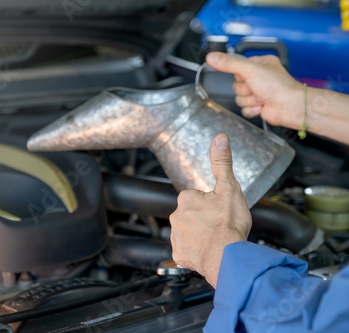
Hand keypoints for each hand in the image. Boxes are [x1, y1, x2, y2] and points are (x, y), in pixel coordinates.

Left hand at [169, 134, 251, 287]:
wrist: (227, 258)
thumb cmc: (228, 226)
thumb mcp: (229, 188)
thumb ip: (222, 163)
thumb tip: (219, 138)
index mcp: (186, 199)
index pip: (196, 196)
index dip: (211, 203)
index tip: (220, 210)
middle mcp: (176, 216)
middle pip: (191, 213)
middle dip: (204, 217)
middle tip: (220, 224)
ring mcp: (176, 236)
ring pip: (188, 230)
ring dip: (200, 233)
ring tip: (216, 237)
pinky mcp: (179, 253)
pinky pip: (186, 248)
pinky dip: (196, 249)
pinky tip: (208, 249)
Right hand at [206, 52, 303, 129]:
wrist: (289, 106)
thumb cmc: (279, 86)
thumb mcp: (250, 69)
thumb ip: (229, 63)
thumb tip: (211, 57)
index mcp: (260, 64)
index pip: (236, 68)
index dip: (240, 75)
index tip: (247, 76)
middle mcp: (260, 77)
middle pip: (236, 85)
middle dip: (246, 90)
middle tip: (257, 88)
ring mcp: (259, 92)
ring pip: (239, 98)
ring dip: (250, 100)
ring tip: (262, 97)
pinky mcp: (258, 106)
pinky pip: (244, 109)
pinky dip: (252, 109)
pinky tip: (262, 106)